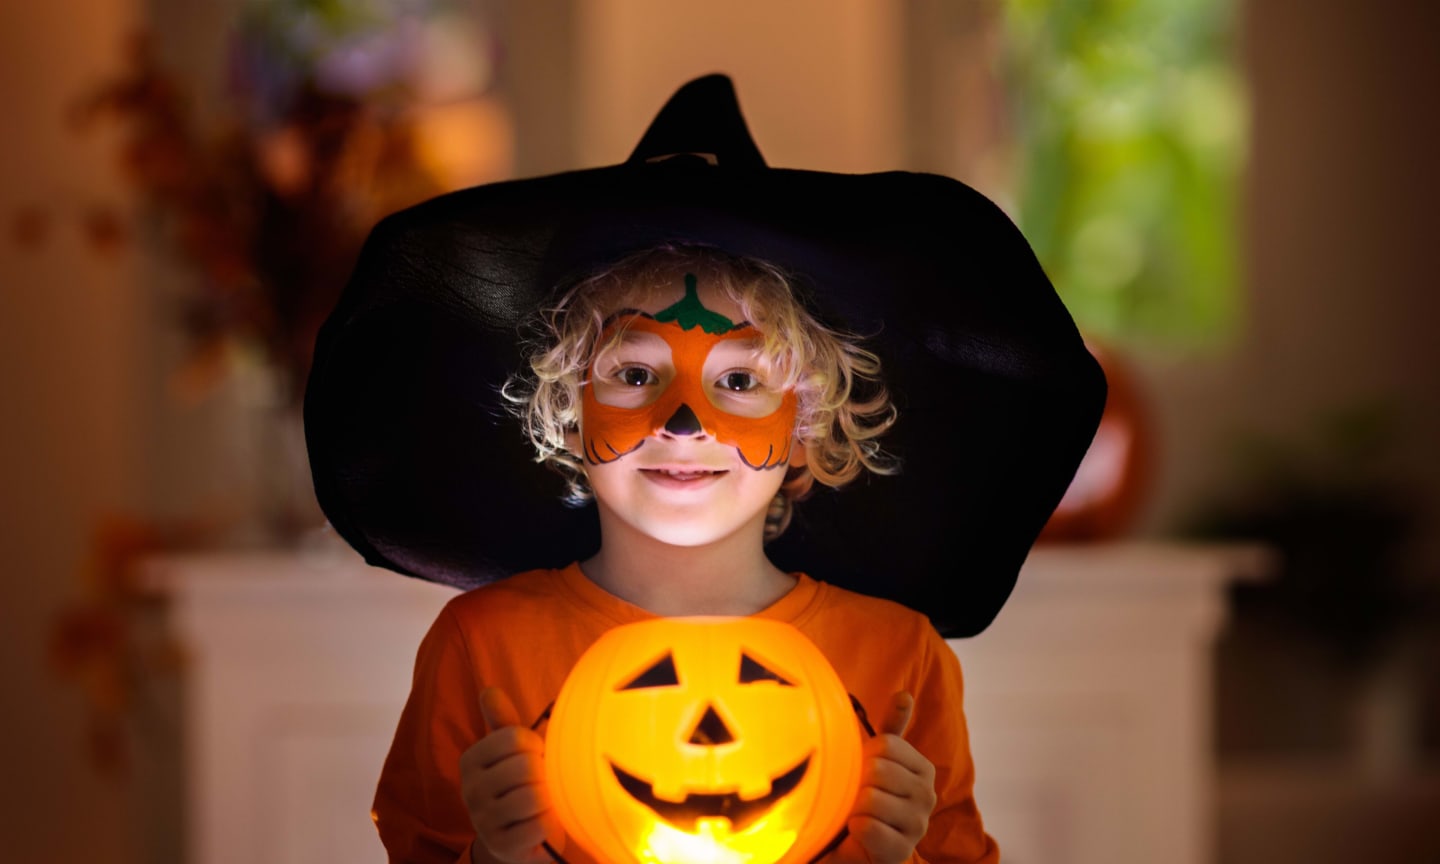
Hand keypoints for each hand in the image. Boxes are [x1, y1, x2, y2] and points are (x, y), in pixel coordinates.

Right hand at [459, 687, 563, 863]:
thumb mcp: (512, 752)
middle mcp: (470, 790)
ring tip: (544, 801)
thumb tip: (489, 690)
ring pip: (534, 797)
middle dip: (544, 773)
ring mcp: (483, 821)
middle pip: (526, 766)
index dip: (536, 745)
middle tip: (542, 782)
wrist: (521, 839)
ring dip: (549, 798)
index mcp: (470, 760)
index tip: (535, 757)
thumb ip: (502, 721)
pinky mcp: (502, 846)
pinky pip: (540, 825)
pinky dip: (551, 822)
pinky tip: (544, 823)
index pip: (515, 737)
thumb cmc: (520, 785)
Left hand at [830, 691, 937, 863]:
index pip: (885, 745)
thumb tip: (904, 694)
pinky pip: (867, 827)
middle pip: (877, 770)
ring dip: (853, 806)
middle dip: (857, 782)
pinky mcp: (901, 850)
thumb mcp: (877, 760)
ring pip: (870, 798)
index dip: (863, 756)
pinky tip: (859, 832)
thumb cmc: (867, 797)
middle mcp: (928, 795)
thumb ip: (892, 728)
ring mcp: (918, 825)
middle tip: (856, 794)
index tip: (862, 771)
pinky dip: (855, 828)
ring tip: (858, 813)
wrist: (858, 844)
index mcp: (922, 768)